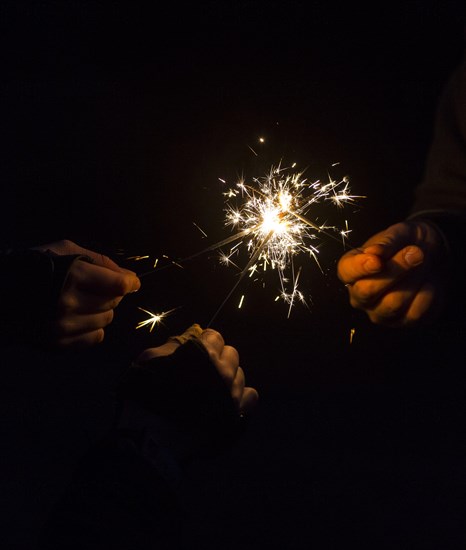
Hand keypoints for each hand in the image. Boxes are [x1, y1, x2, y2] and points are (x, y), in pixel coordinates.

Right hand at [35, 240, 140, 347]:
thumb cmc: (32, 267)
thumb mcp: (63, 251)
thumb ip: (100, 261)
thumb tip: (129, 277)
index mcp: (71, 275)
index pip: (118, 285)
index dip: (130, 282)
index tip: (132, 282)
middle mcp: (68, 303)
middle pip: (114, 302)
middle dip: (111, 293)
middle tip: (95, 287)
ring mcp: (62, 326)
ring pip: (107, 320)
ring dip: (101, 310)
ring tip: (82, 301)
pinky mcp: (58, 344)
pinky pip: (96, 338)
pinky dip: (93, 327)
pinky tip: (79, 317)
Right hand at [137, 325, 258, 416]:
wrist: (151, 437)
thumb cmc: (145, 394)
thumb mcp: (150, 359)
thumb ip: (173, 344)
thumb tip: (192, 334)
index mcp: (203, 353)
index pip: (215, 336)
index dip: (205, 342)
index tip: (198, 349)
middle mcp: (222, 370)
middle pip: (231, 354)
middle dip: (218, 358)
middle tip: (203, 370)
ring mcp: (231, 393)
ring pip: (240, 375)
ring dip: (228, 377)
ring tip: (212, 388)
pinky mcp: (235, 414)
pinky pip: (251, 397)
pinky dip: (242, 395)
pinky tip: (228, 399)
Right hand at [337, 220, 445, 326]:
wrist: (430, 254)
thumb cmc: (406, 243)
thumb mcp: (398, 233)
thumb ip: (386, 242)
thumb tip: (374, 253)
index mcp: (351, 270)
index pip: (347, 272)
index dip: (360, 267)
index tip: (377, 260)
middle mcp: (359, 295)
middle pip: (367, 291)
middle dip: (394, 271)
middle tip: (415, 253)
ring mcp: (379, 312)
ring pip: (393, 304)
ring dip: (414, 280)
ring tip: (422, 263)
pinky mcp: (403, 321)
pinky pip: (415, 312)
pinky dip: (427, 293)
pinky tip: (428, 281)